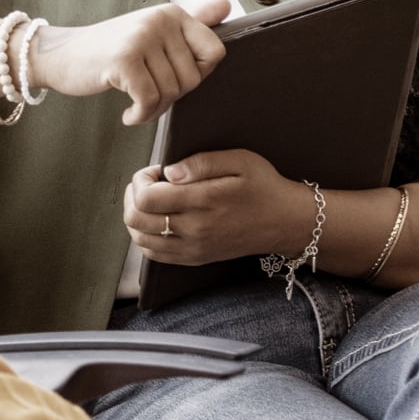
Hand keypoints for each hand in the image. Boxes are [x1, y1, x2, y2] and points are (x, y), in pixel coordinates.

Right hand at [28, 0, 230, 124]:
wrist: (61, 56)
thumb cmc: (111, 51)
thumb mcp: (153, 33)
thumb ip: (192, 22)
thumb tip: (227, 4)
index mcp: (173, 13)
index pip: (215, 52)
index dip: (197, 74)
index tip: (173, 77)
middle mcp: (160, 20)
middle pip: (192, 79)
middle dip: (171, 97)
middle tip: (146, 95)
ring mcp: (141, 38)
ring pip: (171, 93)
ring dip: (153, 110)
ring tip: (135, 105)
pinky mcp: (124, 59)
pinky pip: (149, 101)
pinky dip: (140, 116)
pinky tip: (128, 114)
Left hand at [123, 150, 313, 265]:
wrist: (285, 222)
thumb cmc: (263, 186)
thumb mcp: (240, 160)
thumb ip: (202, 162)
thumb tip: (169, 172)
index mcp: (203, 202)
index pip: (147, 198)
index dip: (140, 181)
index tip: (154, 171)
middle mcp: (195, 230)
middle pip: (137, 220)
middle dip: (133, 196)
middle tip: (147, 183)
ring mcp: (194, 249)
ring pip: (141, 240)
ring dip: (136, 217)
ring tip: (151, 200)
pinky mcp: (196, 259)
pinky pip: (155, 255)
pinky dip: (145, 237)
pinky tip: (157, 220)